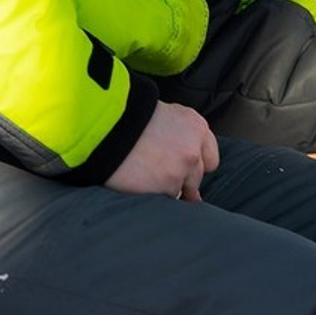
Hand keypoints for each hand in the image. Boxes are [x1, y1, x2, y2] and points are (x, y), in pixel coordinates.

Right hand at [105, 101, 219, 200]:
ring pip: (183, 190)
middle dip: (184, 178)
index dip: (196, 164)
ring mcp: (183, 169)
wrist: (104, 128)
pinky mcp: (168, 187)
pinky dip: (154, 196)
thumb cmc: (128, 118)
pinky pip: (166, 199)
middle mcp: (195, 148)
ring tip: (145, 177)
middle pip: (198, 176)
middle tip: (160, 173)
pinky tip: (139, 184)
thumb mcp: (165, 115)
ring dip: (167, 188)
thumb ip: (181, 133)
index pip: (211, 157)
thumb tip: (186, 152)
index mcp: (196, 126)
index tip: (186, 168)